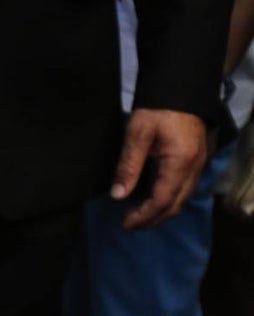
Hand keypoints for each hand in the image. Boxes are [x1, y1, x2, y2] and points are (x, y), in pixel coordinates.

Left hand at [111, 108, 207, 228]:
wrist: (181, 89)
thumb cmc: (157, 109)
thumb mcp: (137, 134)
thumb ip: (128, 165)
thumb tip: (118, 195)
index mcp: (180, 161)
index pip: (163, 200)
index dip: (144, 216)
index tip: (126, 223)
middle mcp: (194, 167)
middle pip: (176, 205)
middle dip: (153, 220)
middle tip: (130, 225)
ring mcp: (198, 165)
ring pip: (183, 200)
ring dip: (162, 213)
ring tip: (139, 218)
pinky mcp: (196, 162)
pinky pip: (185, 190)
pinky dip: (170, 201)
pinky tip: (153, 202)